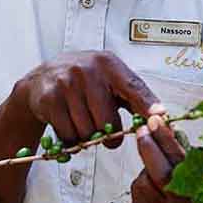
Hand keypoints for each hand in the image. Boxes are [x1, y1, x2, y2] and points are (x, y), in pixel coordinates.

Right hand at [11, 51, 161, 147]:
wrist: (42, 78)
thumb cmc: (84, 80)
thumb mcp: (109, 79)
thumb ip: (133, 96)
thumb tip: (159, 116)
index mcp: (109, 64)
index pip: (133, 87)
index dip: (147, 104)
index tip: (159, 117)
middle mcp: (88, 71)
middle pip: (108, 121)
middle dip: (108, 133)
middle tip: (102, 127)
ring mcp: (67, 84)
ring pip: (88, 131)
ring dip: (87, 135)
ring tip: (82, 119)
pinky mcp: (50, 99)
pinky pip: (68, 134)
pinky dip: (70, 137)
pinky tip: (67, 121)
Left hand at [131, 113, 196, 202]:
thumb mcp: (202, 162)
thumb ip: (183, 148)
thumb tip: (162, 124)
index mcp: (201, 194)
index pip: (180, 162)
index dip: (166, 140)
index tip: (156, 120)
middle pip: (160, 175)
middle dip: (149, 148)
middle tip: (142, 128)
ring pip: (145, 183)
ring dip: (147, 167)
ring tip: (160, 166)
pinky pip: (138, 192)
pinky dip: (143, 180)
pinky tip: (155, 182)